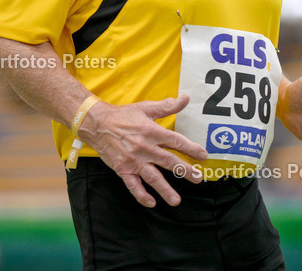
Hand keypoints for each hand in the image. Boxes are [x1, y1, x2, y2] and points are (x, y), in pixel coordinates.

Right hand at [78, 94, 207, 207]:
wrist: (97, 124)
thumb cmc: (123, 115)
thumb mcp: (146, 108)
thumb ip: (167, 106)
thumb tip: (185, 98)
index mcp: (152, 131)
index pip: (176, 142)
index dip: (191, 149)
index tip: (203, 156)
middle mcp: (145, 148)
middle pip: (168, 161)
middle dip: (184, 171)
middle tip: (198, 179)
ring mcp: (133, 161)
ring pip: (152, 177)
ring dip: (165, 189)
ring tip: (176, 200)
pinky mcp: (123, 169)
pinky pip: (133, 185)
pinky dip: (141, 195)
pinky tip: (151, 202)